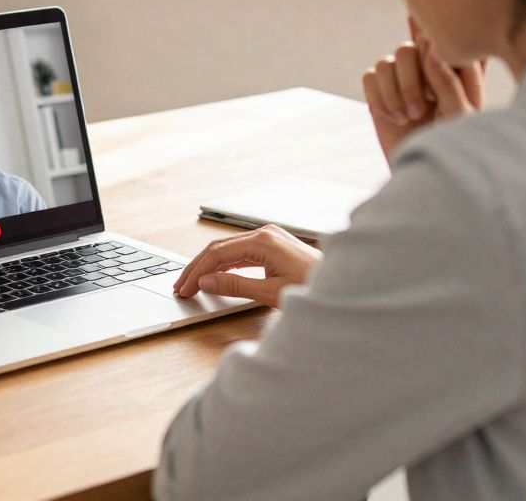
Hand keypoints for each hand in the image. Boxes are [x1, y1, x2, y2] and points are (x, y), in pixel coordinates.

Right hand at [172, 224, 320, 308]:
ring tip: (192, 283)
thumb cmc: (313, 288)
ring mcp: (269, 238)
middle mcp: (264, 234)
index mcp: (262, 240)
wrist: (344, 285)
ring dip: (209, 267)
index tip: (185, 288)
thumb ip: (235, 286)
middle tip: (181, 286)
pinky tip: (215, 278)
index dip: (197, 272)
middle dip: (197, 268)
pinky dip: (225, 266)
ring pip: (228, 250)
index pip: (217, 254)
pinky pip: (241, 254)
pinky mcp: (273, 246)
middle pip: (218, 249)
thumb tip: (206, 282)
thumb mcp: (270, 292)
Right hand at [363, 17, 483, 162]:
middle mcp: (427, 68)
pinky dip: (378, 98)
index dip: (432, 50)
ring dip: (393, 93)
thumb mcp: (460, 115)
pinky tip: (391, 117)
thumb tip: (429, 49)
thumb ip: (449, 80)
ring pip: (385, 63)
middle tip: (418, 111)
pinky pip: (369, 77)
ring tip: (406, 118)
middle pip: (406, 49)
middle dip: (409, 82)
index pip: (439, 40)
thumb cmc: (453, 144)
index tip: (434, 79)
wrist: (424, 172)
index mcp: (455, 69)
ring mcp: (401, 79)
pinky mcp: (380, 92)